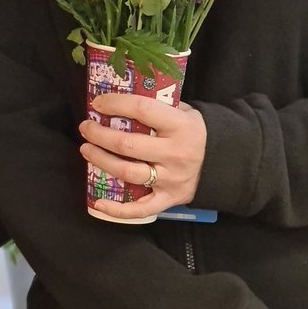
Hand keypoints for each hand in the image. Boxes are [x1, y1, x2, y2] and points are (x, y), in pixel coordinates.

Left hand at [78, 94, 206, 220]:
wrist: (221, 162)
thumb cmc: (192, 132)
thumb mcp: (184, 111)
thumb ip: (157, 106)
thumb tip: (118, 99)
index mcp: (181, 126)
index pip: (142, 110)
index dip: (116, 104)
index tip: (97, 103)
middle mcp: (176, 153)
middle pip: (128, 145)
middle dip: (100, 135)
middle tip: (86, 127)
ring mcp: (171, 179)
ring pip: (128, 172)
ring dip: (101, 160)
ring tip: (86, 149)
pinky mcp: (168, 199)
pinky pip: (140, 209)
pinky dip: (117, 209)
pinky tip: (98, 202)